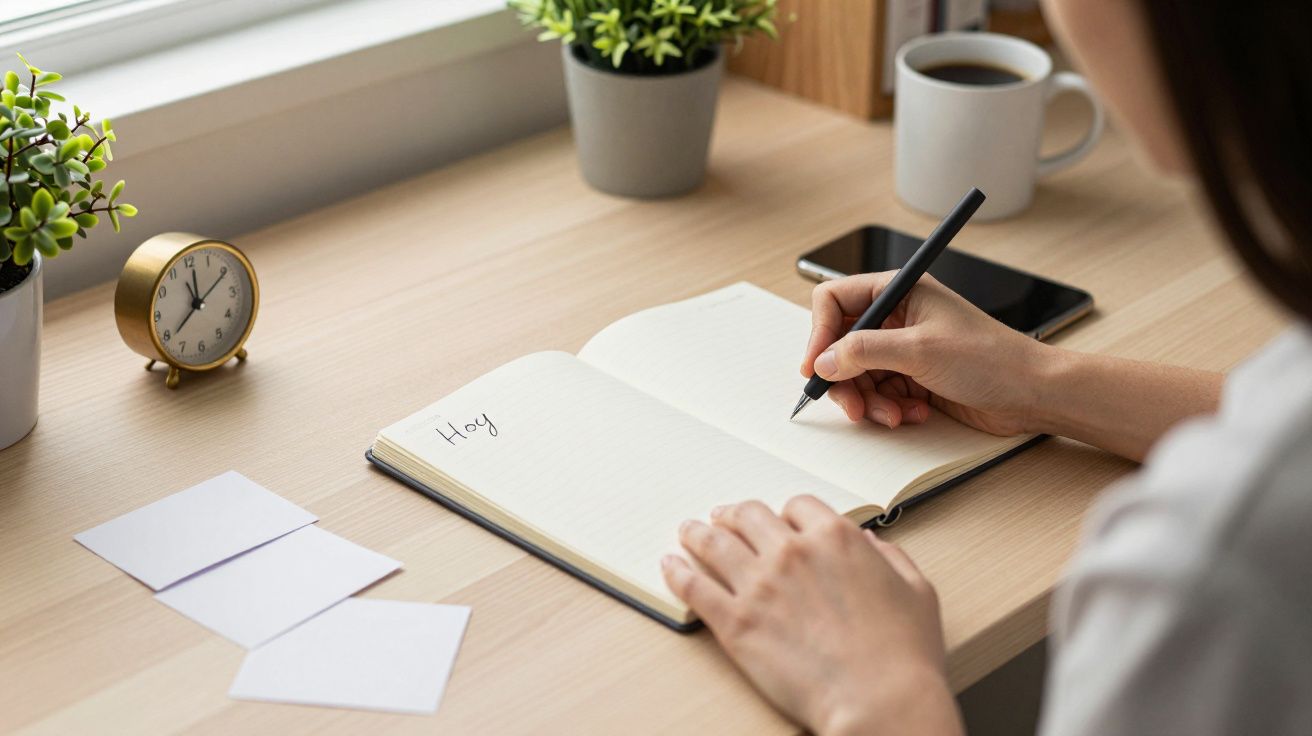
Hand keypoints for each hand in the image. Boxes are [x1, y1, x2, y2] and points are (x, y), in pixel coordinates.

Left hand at [662, 497, 962, 735]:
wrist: (879, 701)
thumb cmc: (904, 655)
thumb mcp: (916, 590)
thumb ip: (890, 558)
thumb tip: (871, 545)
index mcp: (835, 538)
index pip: (798, 506)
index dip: (786, 513)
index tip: (779, 520)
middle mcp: (791, 552)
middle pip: (749, 516)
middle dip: (734, 513)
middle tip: (723, 516)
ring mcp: (759, 585)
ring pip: (714, 543)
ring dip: (698, 533)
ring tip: (687, 531)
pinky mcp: (735, 622)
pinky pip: (695, 586)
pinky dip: (678, 572)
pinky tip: (671, 565)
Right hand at [801, 272, 1046, 435]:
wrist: (1032, 393)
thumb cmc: (991, 358)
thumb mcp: (920, 350)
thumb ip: (864, 351)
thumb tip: (825, 361)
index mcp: (899, 290)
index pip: (835, 300)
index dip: (820, 333)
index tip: (816, 366)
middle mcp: (897, 316)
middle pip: (841, 344)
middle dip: (844, 378)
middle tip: (852, 405)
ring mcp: (904, 348)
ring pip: (857, 375)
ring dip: (869, 400)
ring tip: (892, 415)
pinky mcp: (912, 377)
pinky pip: (879, 393)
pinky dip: (889, 408)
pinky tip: (913, 413)